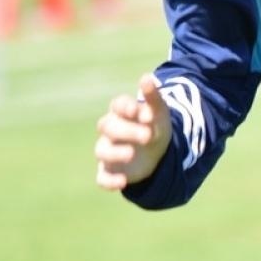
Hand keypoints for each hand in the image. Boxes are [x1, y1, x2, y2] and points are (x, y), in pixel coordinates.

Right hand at [95, 73, 171, 189]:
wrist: (158, 153)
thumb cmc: (154, 127)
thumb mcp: (159, 113)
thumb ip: (153, 97)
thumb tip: (147, 77)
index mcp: (121, 113)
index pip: (117, 106)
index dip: (126, 107)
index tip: (140, 111)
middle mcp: (111, 131)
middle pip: (108, 127)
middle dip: (127, 130)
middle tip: (147, 136)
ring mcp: (108, 150)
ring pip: (101, 150)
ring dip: (114, 153)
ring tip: (131, 154)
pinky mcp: (109, 171)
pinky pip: (102, 178)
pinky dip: (109, 181)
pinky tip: (123, 183)